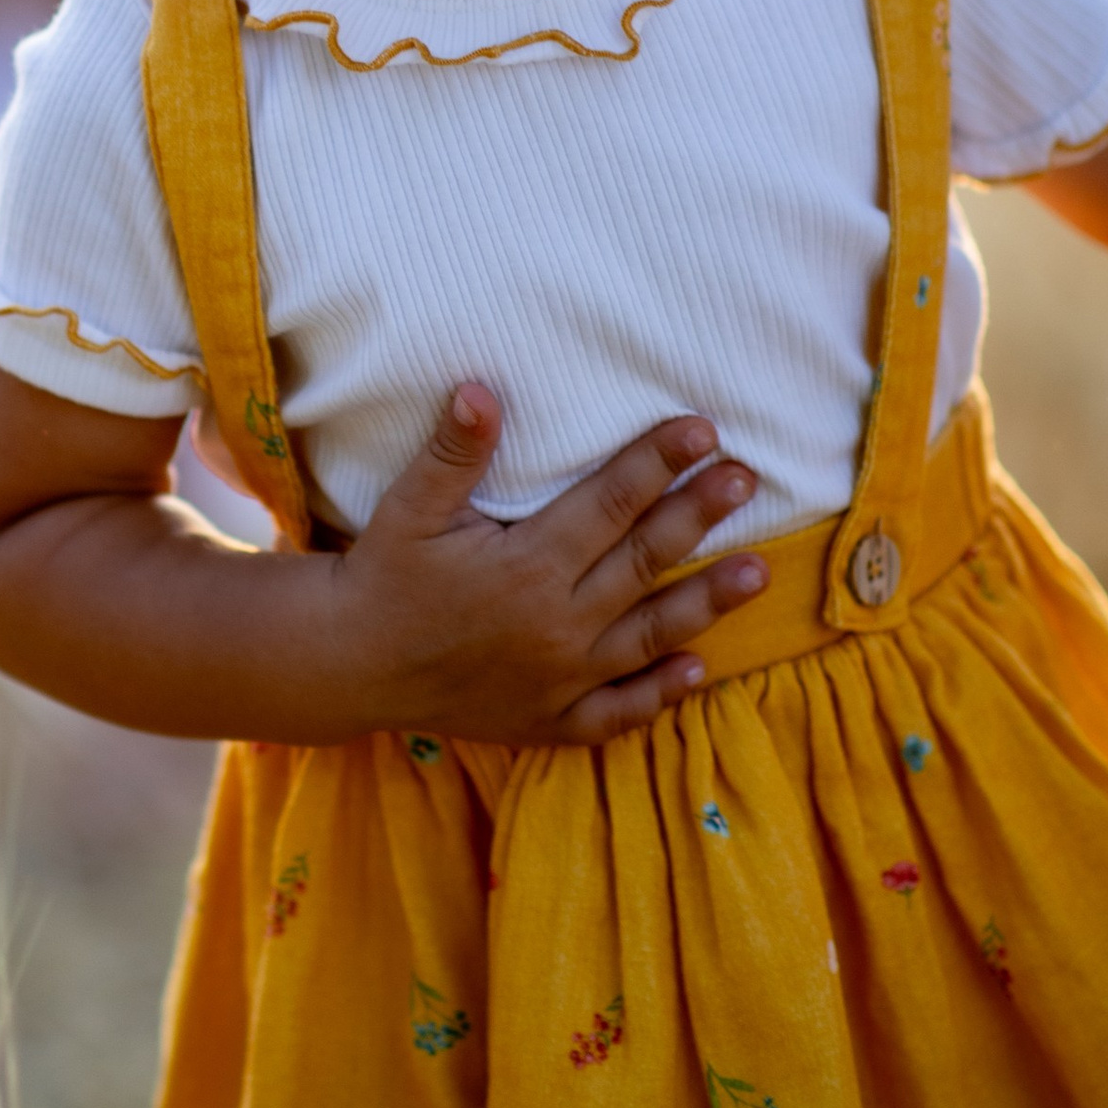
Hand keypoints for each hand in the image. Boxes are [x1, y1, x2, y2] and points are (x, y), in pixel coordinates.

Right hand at [329, 384, 768, 749]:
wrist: (349, 665)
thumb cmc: (381, 577)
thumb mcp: (409, 508)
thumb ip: (453, 453)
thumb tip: (481, 388)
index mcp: (526, 567)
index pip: (610, 503)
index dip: (658, 462)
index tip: (703, 429)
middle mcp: (554, 624)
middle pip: (644, 562)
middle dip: (698, 516)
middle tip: (745, 479)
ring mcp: (559, 679)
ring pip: (649, 637)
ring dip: (706, 603)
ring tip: (758, 572)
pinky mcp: (550, 719)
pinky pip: (617, 712)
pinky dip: (659, 693)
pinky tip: (698, 670)